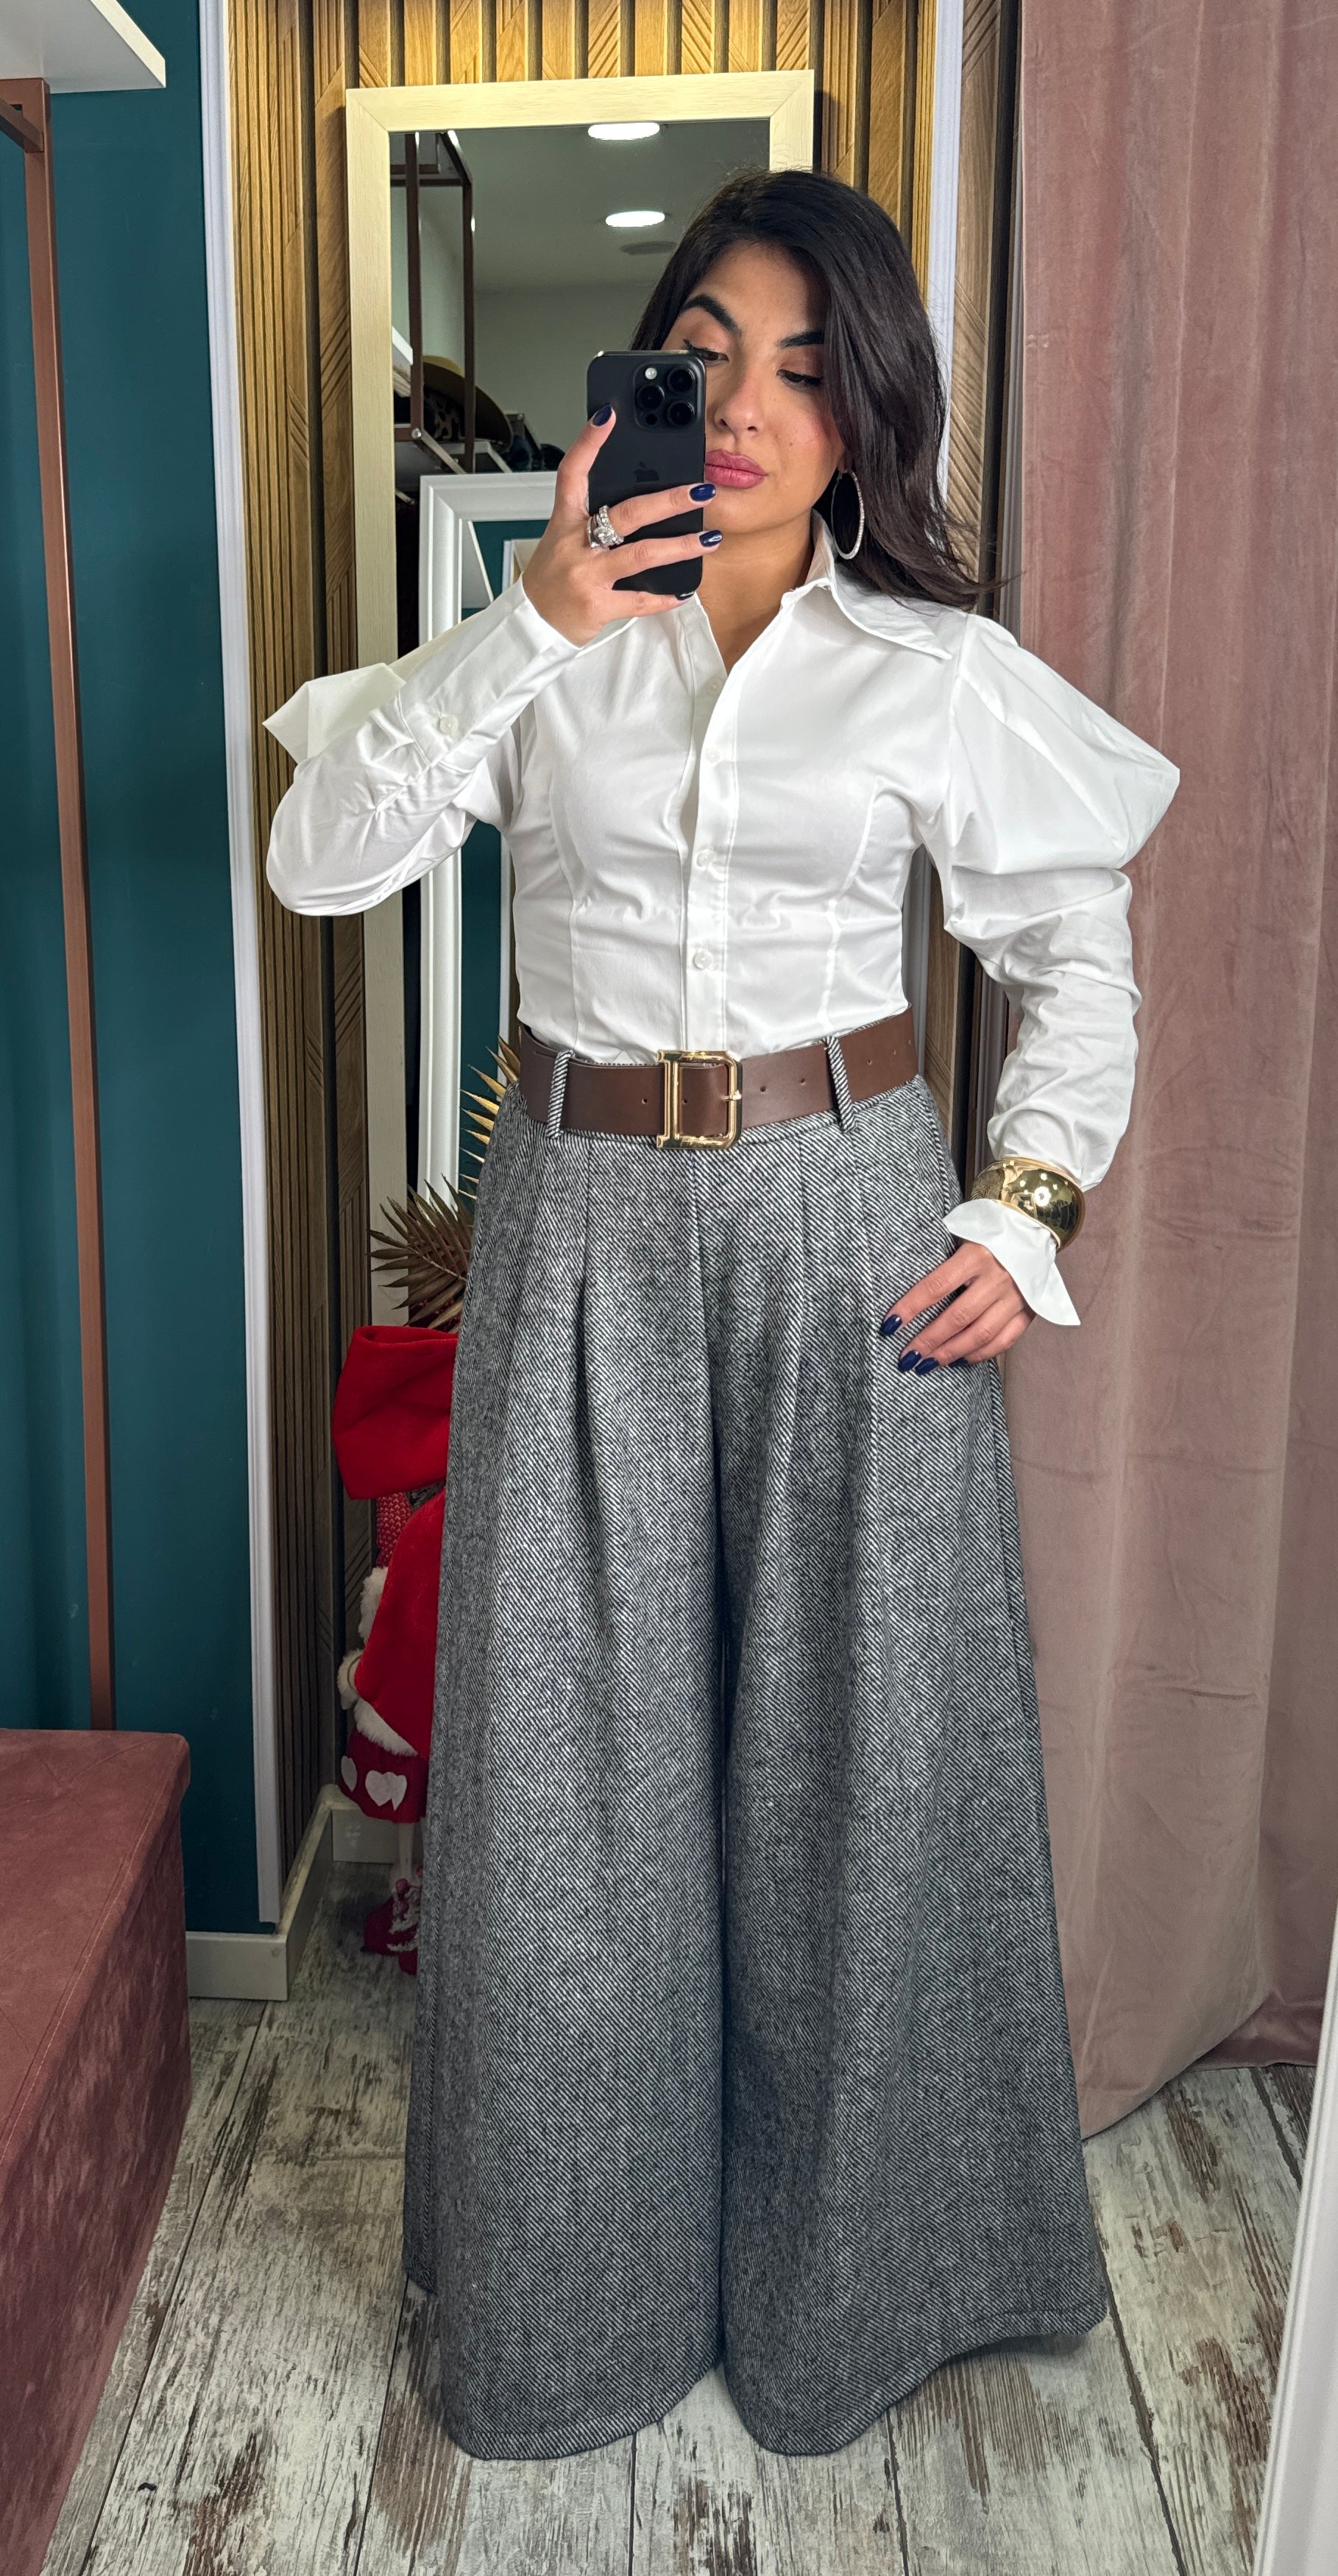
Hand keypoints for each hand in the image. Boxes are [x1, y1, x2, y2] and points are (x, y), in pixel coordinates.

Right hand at [521, 407, 718, 646]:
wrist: (533, 624)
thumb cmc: (552, 579)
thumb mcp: (563, 540)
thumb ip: (593, 520)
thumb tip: (640, 501)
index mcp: (564, 522)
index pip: (572, 474)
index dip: (588, 443)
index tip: (608, 416)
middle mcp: (575, 545)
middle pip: (626, 513)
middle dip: (668, 501)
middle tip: (700, 491)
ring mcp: (587, 575)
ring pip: (641, 554)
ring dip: (680, 546)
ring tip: (708, 539)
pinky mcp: (598, 605)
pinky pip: (640, 600)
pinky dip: (665, 596)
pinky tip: (685, 590)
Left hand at [885, 1242, 1034, 1365]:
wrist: (1034, 1229)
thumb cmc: (988, 1234)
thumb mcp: (963, 1236)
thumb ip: (941, 1262)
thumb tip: (908, 1295)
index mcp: (976, 1255)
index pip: (936, 1286)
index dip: (911, 1307)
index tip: (890, 1325)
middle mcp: (998, 1278)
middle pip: (958, 1317)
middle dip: (928, 1341)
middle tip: (907, 1358)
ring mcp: (1016, 1297)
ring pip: (981, 1334)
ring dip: (951, 1353)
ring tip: (927, 1364)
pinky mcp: (1029, 1311)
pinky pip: (1004, 1340)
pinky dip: (981, 1354)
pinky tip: (960, 1360)